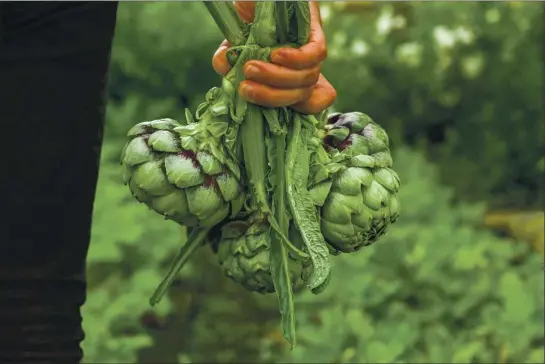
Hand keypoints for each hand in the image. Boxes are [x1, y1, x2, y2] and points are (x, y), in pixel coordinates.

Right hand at [212, 2, 336, 113]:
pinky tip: (275, 54)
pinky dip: (294, 59)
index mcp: (292, 76)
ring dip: (276, 77)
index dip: (302, 110)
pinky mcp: (315, 32)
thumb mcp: (235, 41)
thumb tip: (222, 67)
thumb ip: (228, 57)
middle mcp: (306, 68)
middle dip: (271, 97)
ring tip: (250, 67)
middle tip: (245, 87)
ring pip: (306, 78)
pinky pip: (314, 54)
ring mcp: (312, 51)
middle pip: (301, 96)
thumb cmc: (251, 16)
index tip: (275, 114)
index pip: (310, 103)